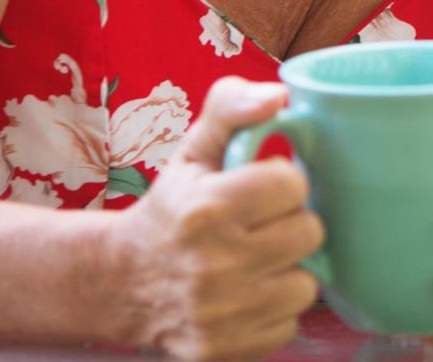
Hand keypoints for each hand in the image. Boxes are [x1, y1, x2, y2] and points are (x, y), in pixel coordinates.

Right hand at [101, 77, 324, 360]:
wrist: (121, 281)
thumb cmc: (172, 209)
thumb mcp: (194, 149)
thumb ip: (232, 107)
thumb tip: (278, 96)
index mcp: (207, 209)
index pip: (293, 184)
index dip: (281, 182)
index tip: (259, 189)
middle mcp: (213, 266)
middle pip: (310, 234)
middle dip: (289, 225)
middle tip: (259, 226)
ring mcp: (219, 315)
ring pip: (306, 285)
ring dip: (286, 271)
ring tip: (255, 261)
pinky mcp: (222, 351)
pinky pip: (287, 327)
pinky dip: (272, 311)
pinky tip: (245, 295)